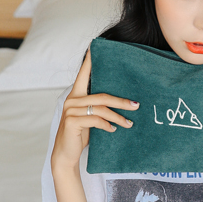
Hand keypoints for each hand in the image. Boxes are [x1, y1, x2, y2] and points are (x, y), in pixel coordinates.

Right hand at [51, 49, 138, 172]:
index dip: (89, 61)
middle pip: (102, 95)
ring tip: (129, 123)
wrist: (66, 154)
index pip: (83, 74)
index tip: (95, 47)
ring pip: (101, 109)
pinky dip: (107, 125)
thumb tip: (123, 102)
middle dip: (121, 101)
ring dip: (118, 117)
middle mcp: (72, 100)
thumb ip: (98, 107)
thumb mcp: (90, 118)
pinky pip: (95, 120)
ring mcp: (70, 110)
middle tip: (136, 105)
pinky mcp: (72, 122)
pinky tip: (113, 130)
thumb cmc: (80, 134)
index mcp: (76, 95)